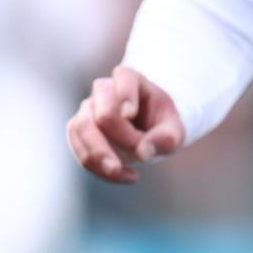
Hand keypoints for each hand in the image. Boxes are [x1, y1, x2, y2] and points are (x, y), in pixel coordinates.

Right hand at [66, 65, 185, 183]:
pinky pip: (78, 147)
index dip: (124, 95)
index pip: (124, 77)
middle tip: (143, 157)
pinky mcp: (78, 130)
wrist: (150, 132)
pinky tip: (121, 175)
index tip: (130, 114)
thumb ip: (165, 138)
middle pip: (102, 111)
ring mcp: (88, 109)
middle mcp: (105, 90)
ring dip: (98, 154)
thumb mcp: (174, 131)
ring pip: (81, 128)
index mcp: (131, 80)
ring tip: (120, 172)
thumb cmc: (162, 126)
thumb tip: (143, 152)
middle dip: (121, 137)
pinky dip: (96, 166)